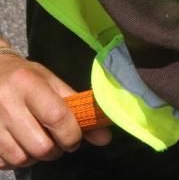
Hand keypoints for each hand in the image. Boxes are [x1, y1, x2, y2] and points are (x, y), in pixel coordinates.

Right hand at [0, 51, 110, 169]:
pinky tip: (21, 146)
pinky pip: (4, 163)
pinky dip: (17, 161)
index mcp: (29, 85)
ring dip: (36, 157)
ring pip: (21, 158)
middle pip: (40, 145)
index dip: (72, 135)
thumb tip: (105, 137)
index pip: (57, 117)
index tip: (76, 139)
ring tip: (39, 143)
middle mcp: (7, 104)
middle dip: (56, 150)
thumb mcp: (52, 83)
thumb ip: (78, 108)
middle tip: (58, 143)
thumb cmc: (27, 77)